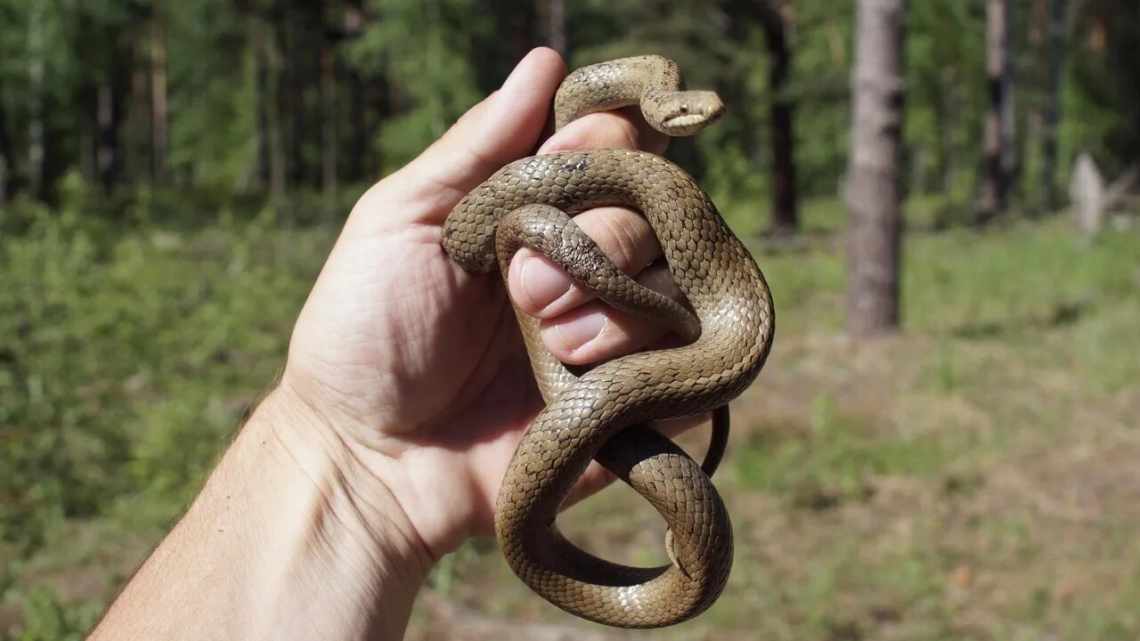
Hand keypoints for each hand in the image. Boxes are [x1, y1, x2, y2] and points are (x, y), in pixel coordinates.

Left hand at [279, 48, 685, 559]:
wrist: (365, 461)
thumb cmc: (364, 333)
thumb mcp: (399, 220)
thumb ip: (477, 147)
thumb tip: (546, 62)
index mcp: (537, 214)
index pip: (616, 148)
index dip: (612, 136)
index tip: (581, 141)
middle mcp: (587, 266)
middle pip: (660, 208)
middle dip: (598, 235)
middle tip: (523, 282)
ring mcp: (615, 336)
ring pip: (679, 283)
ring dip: (613, 305)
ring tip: (546, 343)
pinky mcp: (634, 405)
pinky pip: (690, 366)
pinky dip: (649, 363)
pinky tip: (583, 374)